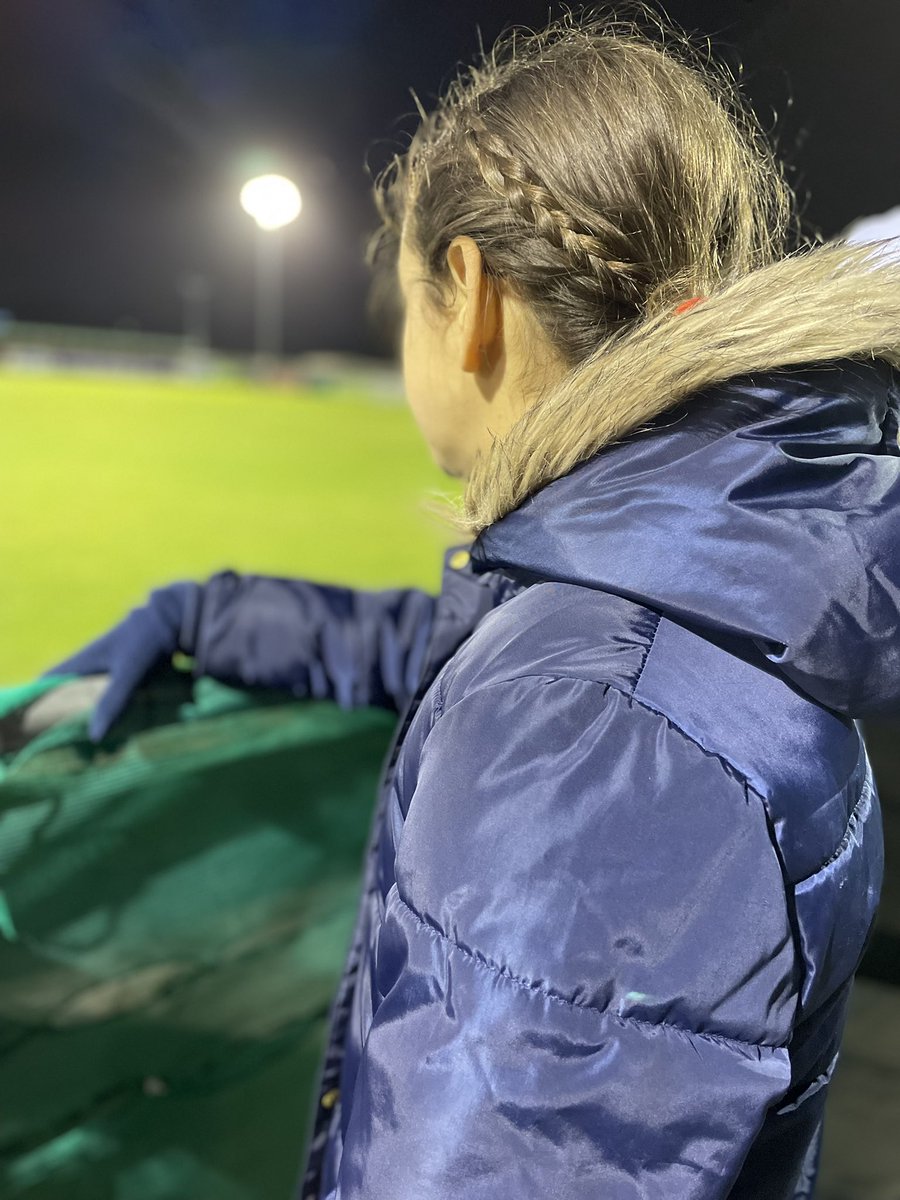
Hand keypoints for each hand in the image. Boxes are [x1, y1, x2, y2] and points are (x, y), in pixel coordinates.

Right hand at [42, 581, 199, 741]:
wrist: (175, 618)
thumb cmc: (146, 641)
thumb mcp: (128, 672)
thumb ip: (112, 701)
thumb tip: (94, 737)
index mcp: (83, 660)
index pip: (49, 680)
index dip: (35, 696)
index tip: (29, 721)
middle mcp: (92, 662)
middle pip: (68, 688)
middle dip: (62, 710)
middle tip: (57, 738)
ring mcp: (110, 664)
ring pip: (90, 690)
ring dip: (87, 709)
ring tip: (83, 737)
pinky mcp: (128, 668)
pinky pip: (112, 691)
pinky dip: (110, 705)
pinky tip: (116, 723)